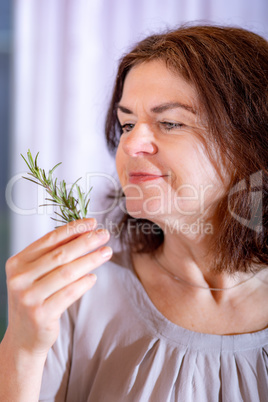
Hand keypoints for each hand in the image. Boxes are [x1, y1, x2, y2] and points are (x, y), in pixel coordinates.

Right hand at [5, 218, 111, 356]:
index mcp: (17, 263)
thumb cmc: (35, 299)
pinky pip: (69, 294)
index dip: (72, 229)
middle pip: (60, 254)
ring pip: (67, 273)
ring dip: (90, 260)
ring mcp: (28, 298)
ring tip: (107, 252)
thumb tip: (83, 232)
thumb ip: (53, 255)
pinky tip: (94, 277)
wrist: (23, 337)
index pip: (49, 240)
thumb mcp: (35, 274)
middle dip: (85, 242)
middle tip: (104, 234)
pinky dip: (83, 283)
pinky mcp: (41, 315)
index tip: (91, 222)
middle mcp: (19, 279)